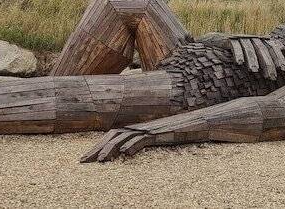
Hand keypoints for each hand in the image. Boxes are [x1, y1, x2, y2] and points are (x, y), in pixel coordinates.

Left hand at [80, 110, 208, 162]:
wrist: (200, 122)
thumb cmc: (180, 132)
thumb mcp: (157, 139)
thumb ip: (142, 142)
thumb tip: (125, 152)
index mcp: (138, 128)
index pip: (112, 135)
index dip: (98, 145)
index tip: (86, 158)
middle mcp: (141, 126)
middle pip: (113, 134)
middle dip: (97, 148)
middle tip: (84, 162)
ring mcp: (151, 128)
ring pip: (125, 136)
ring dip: (111, 149)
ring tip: (101, 162)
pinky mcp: (161, 132)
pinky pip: (144, 138)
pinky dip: (134, 146)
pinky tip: (126, 155)